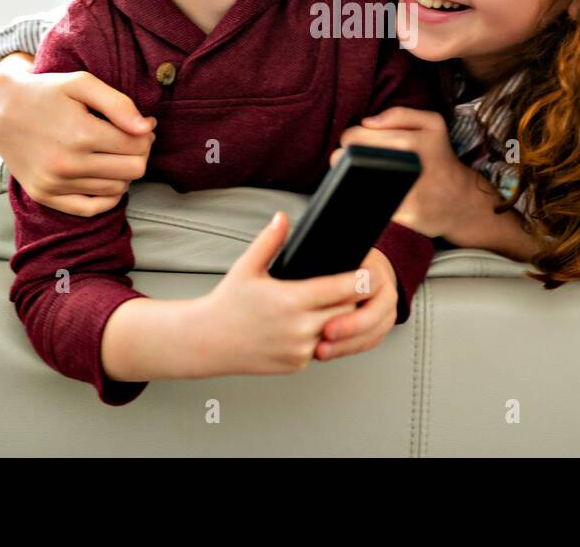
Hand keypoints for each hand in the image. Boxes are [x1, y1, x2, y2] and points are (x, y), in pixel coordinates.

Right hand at [0, 53, 155, 216]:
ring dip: (123, 171)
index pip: (138, 145)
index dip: (146, 133)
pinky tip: (105, 175)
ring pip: (117, 189)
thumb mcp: (82, 83)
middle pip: (133, 170)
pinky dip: (107, 196)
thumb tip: (146, 128)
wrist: (1, 110)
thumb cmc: (47, 92)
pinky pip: (92, 208)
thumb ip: (118, 103)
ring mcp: (54, 184)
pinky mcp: (45, 196)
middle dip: (140, 153)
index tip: (141, 125)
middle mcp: (67, 164)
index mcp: (80, 134)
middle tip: (131, 139)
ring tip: (112, 152)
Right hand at [200, 212, 362, 375]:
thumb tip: (282, 216)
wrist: (207, 341)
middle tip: (354, 284)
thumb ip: (270, 240)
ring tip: (338, 303)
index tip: (372, 272)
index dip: (360, 280)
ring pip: (337, 331)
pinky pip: (322, 348)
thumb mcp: (247, 267)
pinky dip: (323, 336)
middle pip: (346, 310)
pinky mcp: (297, 364)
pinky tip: (318, 324)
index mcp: (290, 300)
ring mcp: (299, 349)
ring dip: (339, 318)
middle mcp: (298, 328)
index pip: (341, 288)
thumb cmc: (227, 303)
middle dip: (352, 298)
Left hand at [316, 246, 397, 361]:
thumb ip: (325, 256)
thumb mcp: (337, 253)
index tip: (328, 317)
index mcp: (376, 272)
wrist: (370, 270)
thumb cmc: (347, 262)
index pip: (368, 290)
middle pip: (372, 318)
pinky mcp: (380, 328)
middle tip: (324, 335)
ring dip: (346, 345)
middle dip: (347, 330)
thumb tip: (296, 241)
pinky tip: (329, 352)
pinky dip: (348, 349)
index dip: (349, 303)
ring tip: (322, 350)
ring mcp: (386, 313)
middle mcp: (386, 293)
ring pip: (371, 335)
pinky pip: (367, 343)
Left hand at [332, 106, 484, 244]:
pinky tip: (376, 193)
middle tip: (362, 162)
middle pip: (347, 160)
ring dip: (352, 179)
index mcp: (408, 141)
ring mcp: (403, 194)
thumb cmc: (440, 159)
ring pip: (353, 182)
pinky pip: (367, 203)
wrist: (462, 200)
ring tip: (368, 176)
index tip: (361, 145)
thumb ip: (399, 115)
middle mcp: (405, 166)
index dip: (351, 140)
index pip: (353, 137)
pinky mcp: (401, 216)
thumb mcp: (432, 125)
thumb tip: (366, 123)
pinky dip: (364, 197)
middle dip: (347, 159)